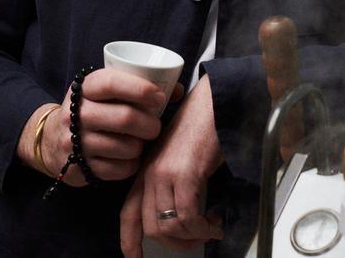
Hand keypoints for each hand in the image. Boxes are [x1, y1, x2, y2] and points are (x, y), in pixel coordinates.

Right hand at [23, 69, 175, 185]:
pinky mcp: (78, 168)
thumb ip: (138, 86)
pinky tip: (131, 157)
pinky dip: (132, 164)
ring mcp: (74, 143)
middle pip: (124, 118)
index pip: (112, 83)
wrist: (52, 140)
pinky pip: (118, 170)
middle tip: (156, 126)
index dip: (140, 89)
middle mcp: (76, 114)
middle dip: (150, 123)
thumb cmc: (94, 109)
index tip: (159, 97)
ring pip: (125, 147)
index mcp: (85, 87)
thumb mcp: (106, 91)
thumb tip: (177, 90)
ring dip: (141, 145)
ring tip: (142, 141)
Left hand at [120, 74, 223, 256]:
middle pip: (152, 227)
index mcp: (146, 168)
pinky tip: (216, 222)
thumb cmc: (201, 123)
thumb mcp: (177, 152)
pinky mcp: (186, 174)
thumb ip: (171, 178)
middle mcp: (151, 173)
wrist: (214, 101)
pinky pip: (190, 218)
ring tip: (211, 228)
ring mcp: (166, 174)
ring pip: (171, 227)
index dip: (129, 240)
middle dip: (175, 243)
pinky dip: (205, 227)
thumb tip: (183, 213)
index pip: (128, 213)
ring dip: (194, 236)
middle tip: (196, 240)